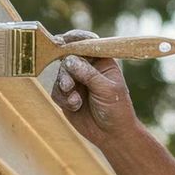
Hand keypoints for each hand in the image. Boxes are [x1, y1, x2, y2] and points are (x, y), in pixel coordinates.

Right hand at [51, 29, 137, 147]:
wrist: (112, 135)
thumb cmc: (117, 110)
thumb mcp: (107, 90)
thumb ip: (88, 74)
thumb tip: (69, 59)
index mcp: (102, 61)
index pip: (87, 43)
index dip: (75, 39)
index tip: (63, 40)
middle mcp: (87, 68)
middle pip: (68, 57)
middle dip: (66, 69)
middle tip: (68, 83)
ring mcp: (76, 81)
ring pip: (60, 74)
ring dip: (64, 85)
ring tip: (74, 98)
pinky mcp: (66, 96)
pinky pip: (57, 91)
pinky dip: (63, 98)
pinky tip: (75, 106)